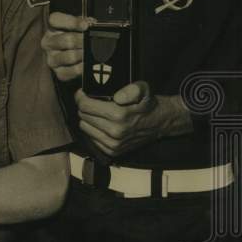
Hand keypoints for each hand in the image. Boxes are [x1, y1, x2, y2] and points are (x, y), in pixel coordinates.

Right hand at [41, 12, 93, 81]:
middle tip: (92, 40)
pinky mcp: (58, 72)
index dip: (72, 22)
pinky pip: (71, 71)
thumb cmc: (76, 37)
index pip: (55, 20)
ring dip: (83, 54)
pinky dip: (81, 68)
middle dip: (82, 40)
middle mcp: (48, 43)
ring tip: (91, 52)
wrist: (74, 56)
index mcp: (51, 28)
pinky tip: (86, 64)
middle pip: (66, 40)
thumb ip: (84, 22)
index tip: (86, 25)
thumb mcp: (78, 26)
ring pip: (70, 57)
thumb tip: (92, 23)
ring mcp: (52, 58)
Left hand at [75, 82, 190, 156]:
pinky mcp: (112, 151)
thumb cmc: (147, 104)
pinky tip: (101, 123)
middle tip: (90, 101)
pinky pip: (91, 138)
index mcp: (119, 115)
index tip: (83, 92)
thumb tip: (117, 97)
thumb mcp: (143, 89)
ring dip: (87, 118)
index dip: (81, 96)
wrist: (160, 123)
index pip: (85, 105)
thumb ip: (131, 90)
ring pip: (84, 127)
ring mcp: (113, 144)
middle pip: (83, 116)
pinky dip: (93, 129)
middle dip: (84, 107)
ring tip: (96, 112)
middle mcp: (115, 132)